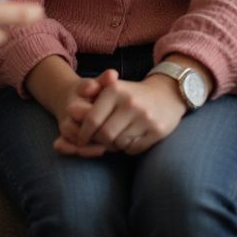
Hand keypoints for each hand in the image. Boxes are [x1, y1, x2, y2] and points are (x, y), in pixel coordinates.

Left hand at [62, 70, 185, 155]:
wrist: (166, 94)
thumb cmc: (130, 94)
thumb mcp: (111, 88)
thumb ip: (90, 96)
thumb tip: (70, 112)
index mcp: (114, 90)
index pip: (91, 120)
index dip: (83, 133)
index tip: (80, 139)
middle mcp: (130, 103)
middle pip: (104, 135)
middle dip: (98, 141)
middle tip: (97, 141)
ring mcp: (145, 118)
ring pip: (119, 144)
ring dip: (113, 145)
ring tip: (114, 138)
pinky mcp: (157, 131)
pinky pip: (134, 148)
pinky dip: (127, 147)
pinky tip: (128, 138)